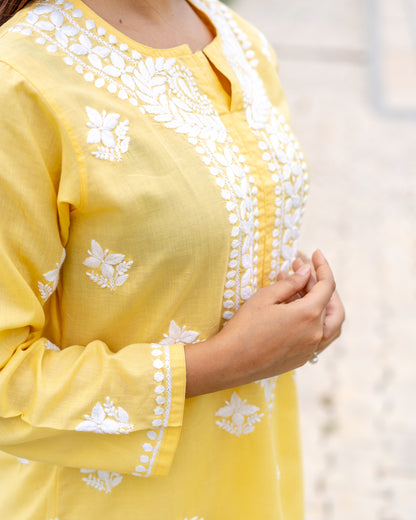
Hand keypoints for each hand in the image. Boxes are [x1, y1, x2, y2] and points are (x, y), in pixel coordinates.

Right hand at [185, 250, 335, 396]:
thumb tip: (306, 272)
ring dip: (326, 305)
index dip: (323, 267)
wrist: (231, 362)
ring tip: (306, 291)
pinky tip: (299, 311)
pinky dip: (318, 321)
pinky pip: (321, 337)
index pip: (327, 286)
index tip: (316, 253)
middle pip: (333, 305)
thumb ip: (290, 283)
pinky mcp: (303, 359)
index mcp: (308, 315)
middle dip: (323, 285)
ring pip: (332, 324)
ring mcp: (311, 349)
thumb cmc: (244, 327)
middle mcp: (316, 334)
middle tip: (306, 273)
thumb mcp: (265, 298)